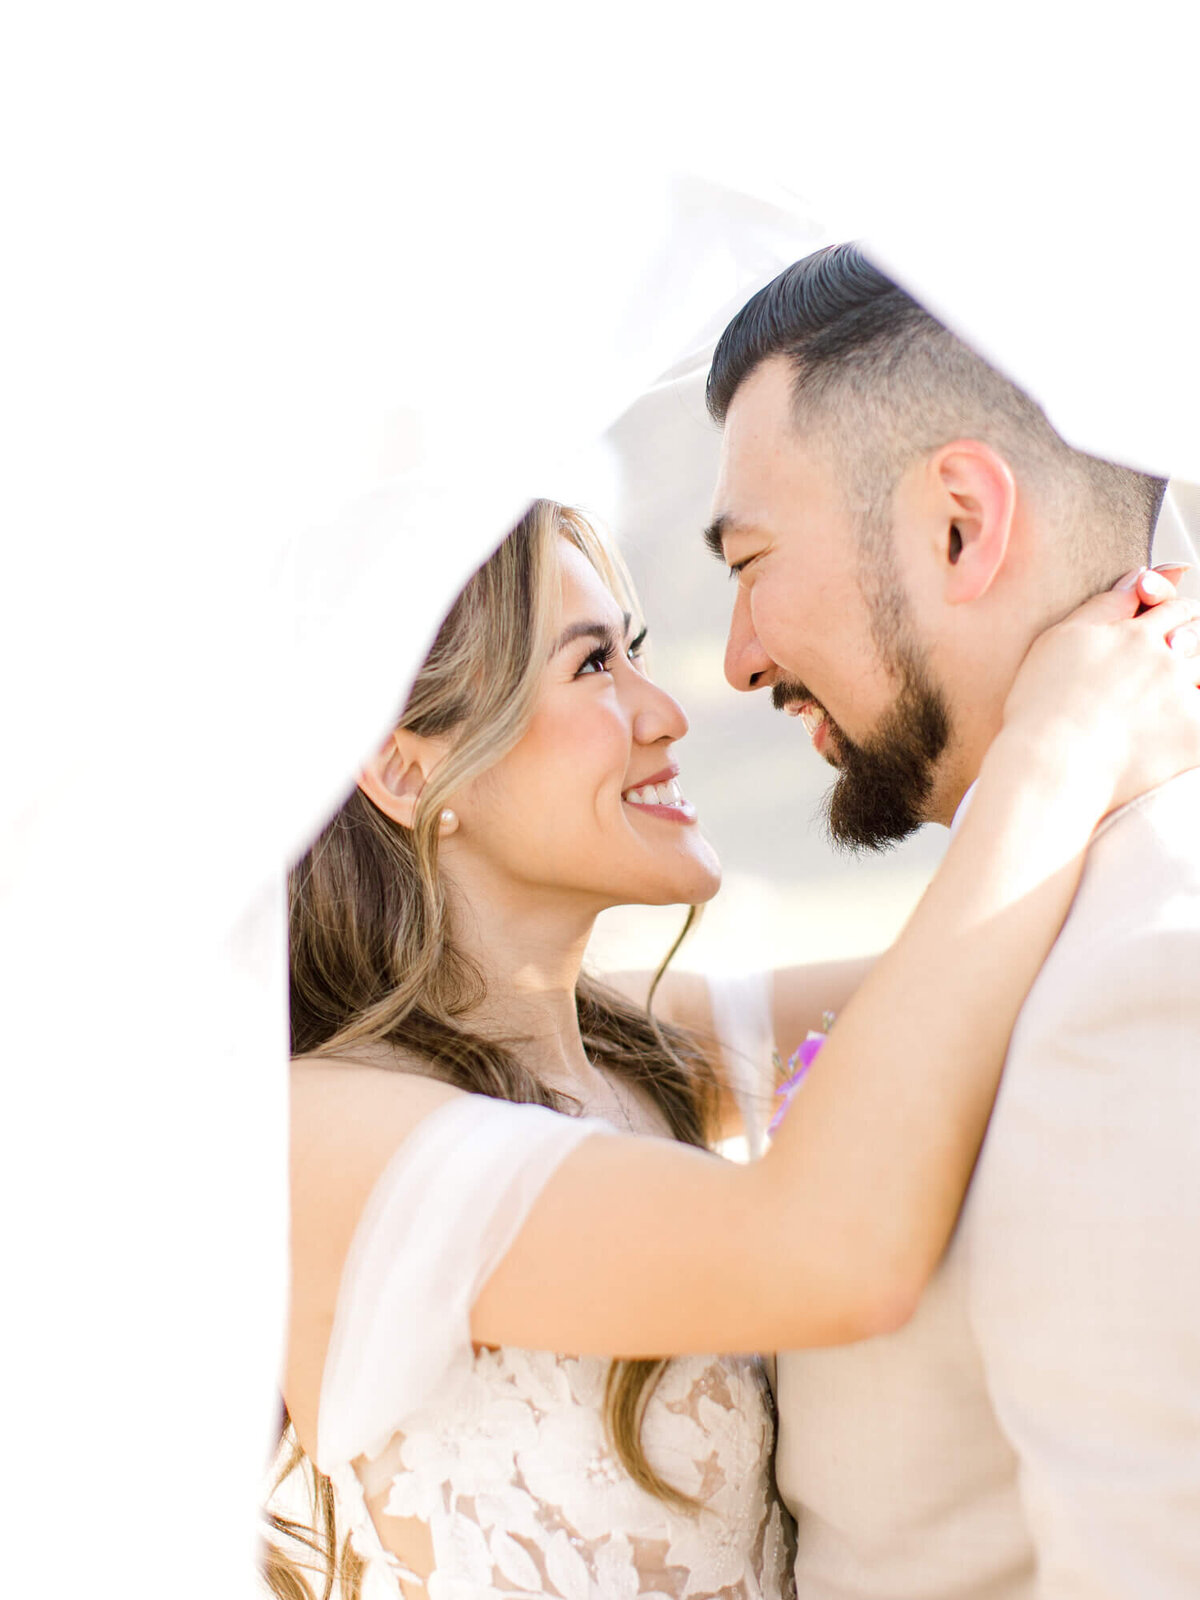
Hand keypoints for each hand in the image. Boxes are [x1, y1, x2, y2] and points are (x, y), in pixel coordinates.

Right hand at [1002, 565, 1199, 816]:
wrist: (1051, 763)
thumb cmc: (1042, 705)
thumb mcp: (1060, 639)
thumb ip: (1106, 605)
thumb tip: (1140, 576)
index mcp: (1135, 634)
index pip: (1172, 609)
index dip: (1172, 614)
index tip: (1169, 624)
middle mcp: (1165, 660)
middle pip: (1195, 639)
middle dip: (1185, 645)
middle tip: (1161, 665)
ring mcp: (1181, 697)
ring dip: (1187, 682)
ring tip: (1154, 704)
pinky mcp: (1193, 736)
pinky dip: (1190, 722)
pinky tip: (1165, 732)